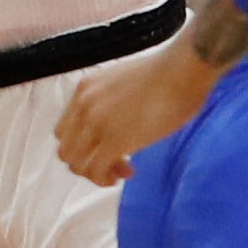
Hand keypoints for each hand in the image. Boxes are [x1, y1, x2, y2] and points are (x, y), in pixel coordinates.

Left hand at [57, 43, 216, 185]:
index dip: (83, 145)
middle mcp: (84, 105)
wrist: (182, 69)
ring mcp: (96, 123)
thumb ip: (109, 102)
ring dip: (98, 173)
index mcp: (85, 89)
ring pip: (77, 164)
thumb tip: (117, 122)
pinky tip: (127, 173)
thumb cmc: (166, 72)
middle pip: (67, 150)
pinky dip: (106, 179)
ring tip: (124, 170)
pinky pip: (95, 171)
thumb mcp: (123, 82)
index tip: (107, 146)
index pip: (65, 130)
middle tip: (115, 162)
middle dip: (88, 162)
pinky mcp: (114, 140)